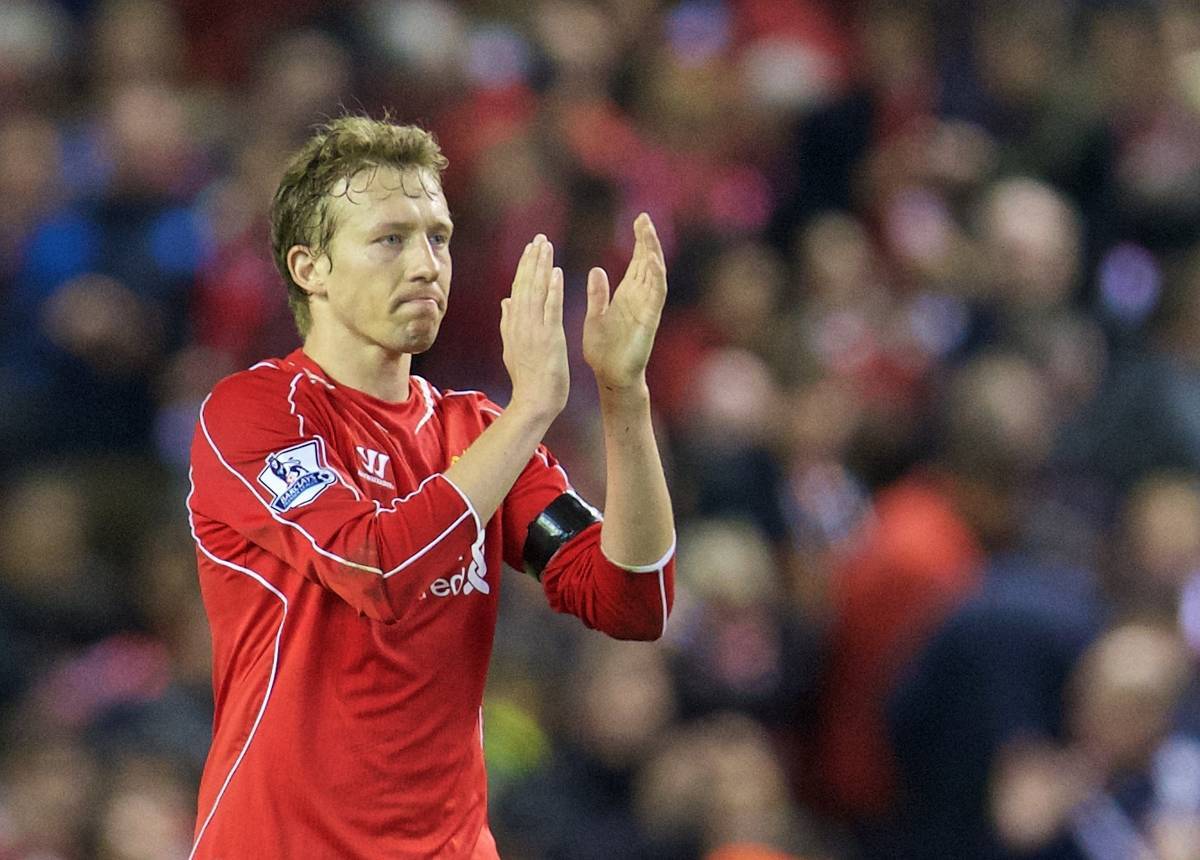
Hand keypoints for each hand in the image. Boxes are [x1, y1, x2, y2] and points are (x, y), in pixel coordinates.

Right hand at [501, 235, 568, 421]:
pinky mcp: (549, 338)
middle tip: (539, 238)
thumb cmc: (528, 379)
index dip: (524, 267)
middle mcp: (520, 324)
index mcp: (513, 325)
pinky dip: (552, 289)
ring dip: (541, 267)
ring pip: (536, 292)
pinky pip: (550, 309)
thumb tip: (505, 301)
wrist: (533, 402)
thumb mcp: (513, 348)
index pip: (518, 289)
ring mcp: (534, 330)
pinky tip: (556, 272)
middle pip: (525, 285)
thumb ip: (508, 323)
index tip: (530, 249)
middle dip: (532, 260)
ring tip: (546, 246)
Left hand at [583, 213, 666, 391]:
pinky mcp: (649, 319)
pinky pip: (656, 294)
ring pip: (655, 274)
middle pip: (648, 262)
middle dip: (647, 240)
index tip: (638, 220)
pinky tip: (651, 260)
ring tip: (649, 232)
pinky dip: (655, 276)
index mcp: (626, 296)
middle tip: (645, 218)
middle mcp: (640, 299)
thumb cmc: (603, 351)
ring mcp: (647, 308)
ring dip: (653, 253)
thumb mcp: (595, 316)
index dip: (639, 242)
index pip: (636, 262)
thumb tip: (596, 270)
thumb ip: (598, 295)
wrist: (610, 377)